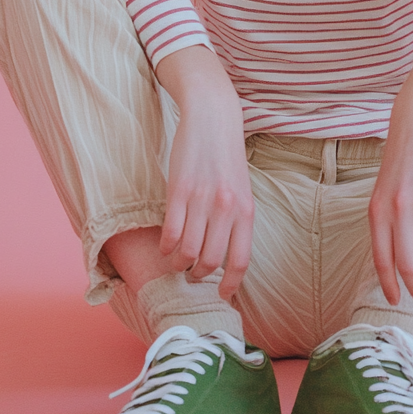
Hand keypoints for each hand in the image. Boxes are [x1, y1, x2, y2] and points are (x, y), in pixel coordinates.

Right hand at [156, 46, 253, 299]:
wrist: (213, 117)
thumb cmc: (227, 156)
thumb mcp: (241, 189)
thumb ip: (235, 220)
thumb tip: (225, 256)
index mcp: (246, 211)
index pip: (240, 261)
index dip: (230, 285)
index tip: (222, 296)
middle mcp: (226, 209)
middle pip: (210, 262)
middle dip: (199, 276)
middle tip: (192, 276)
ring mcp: (202, 200)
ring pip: (187, 251)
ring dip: (179, 263)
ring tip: (176, 261)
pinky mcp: (179, 191)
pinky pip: (170, 232)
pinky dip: (166, 246)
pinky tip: (166, 245)